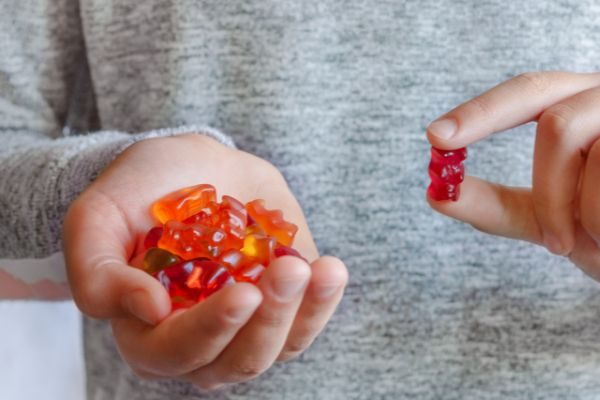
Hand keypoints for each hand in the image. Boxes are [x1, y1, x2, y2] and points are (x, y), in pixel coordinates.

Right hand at [63, 133, 347, 388]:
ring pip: (280, 348)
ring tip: (322, 269)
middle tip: (288, 271)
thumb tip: (150, 310)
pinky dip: (323, 300)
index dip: (209, 330)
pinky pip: (308, 322)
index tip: (241, 292)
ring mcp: (248, 329)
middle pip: (237, 361)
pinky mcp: (286, 307)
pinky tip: (330, 270)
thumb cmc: (138, 193)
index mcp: (146, 334)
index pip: (175, 353)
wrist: (191, 164)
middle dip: (267, 319)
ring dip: (303, 311)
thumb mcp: (96, 217)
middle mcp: (201, 343)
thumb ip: (98, 273)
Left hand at [426, 71, 599, 334]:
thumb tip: (436, 192)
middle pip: (564, 124)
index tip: (435, 140)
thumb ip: (505, 208)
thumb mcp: (559, 228)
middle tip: (561, 242)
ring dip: (598, 218)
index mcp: (598, 101)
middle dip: (551, 197)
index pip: (533, 91)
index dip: (482, 113)